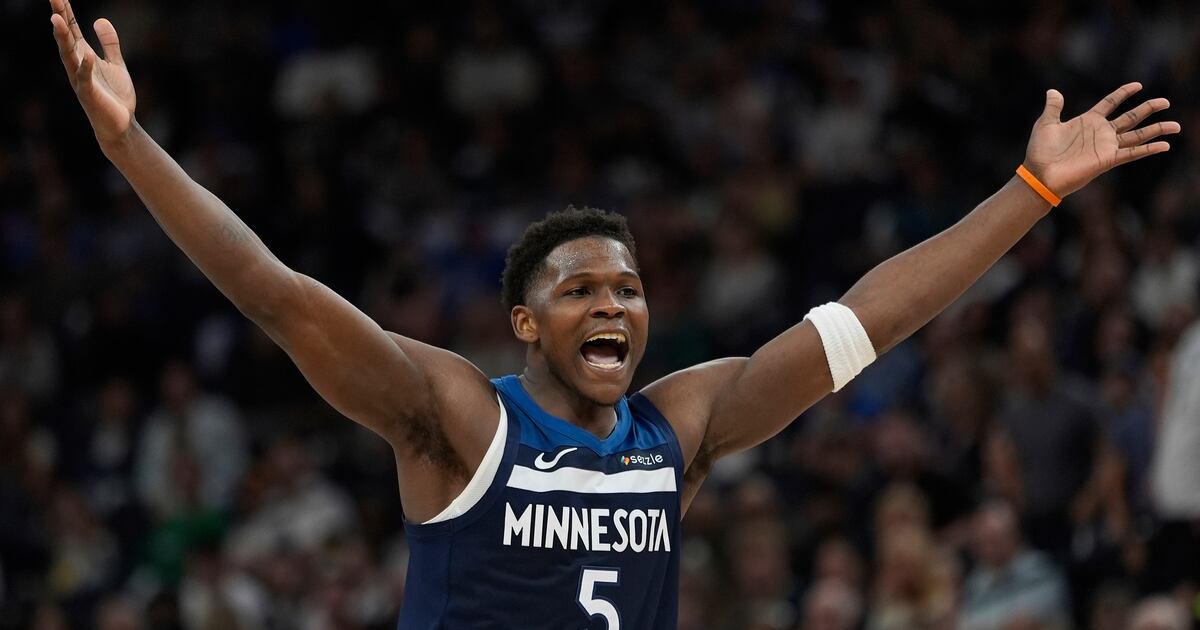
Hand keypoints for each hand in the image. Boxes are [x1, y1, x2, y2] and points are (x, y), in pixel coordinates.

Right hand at [49, 0, 135, 143]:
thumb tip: (99, 19)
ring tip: (57, 19)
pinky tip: (87, 54)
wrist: (120, 126)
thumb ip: (109, 43)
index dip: (66, 12)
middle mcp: (77, 66)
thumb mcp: (115, 64)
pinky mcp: (89, 94)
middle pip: (66, 38)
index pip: (72, 30)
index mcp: (83, 56)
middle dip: (60, 19)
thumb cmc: (115, 96)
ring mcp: (80, 80)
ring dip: (63, 38)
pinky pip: (85, 78)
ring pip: (68, 56)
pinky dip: (85, 67)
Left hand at [1023, 83, 1180, 198]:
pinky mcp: (1107, 160)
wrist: (1039, 174)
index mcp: (1088, 121)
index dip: (1123, 93)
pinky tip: (1165, 145)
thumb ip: (1053, 107)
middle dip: (1148, 109)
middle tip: (1165, 101)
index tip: (1138, 85)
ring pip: (1137, 135)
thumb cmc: (1040, 152)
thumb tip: (1053, 91)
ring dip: (1156, 130)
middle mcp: (1101, 133)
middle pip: (1130, 118)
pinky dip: (1149, 149)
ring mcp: (1106, 146)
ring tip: (1175, 125)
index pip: (1110, 103)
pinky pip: (1132, 153)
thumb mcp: (1046, 124)